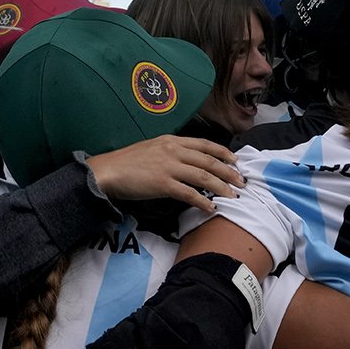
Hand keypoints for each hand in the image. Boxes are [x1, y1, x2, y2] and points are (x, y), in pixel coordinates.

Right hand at [85, 135, 244, 214]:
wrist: (107, 170)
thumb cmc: (126, 162)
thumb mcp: (152, 148)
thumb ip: (170, 152)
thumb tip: (186, 162)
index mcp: (171, 140)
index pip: (204, 144)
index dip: (223, 153)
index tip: (236, 160)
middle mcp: (173, 150)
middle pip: (209, 161)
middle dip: (228, 172)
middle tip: (242, 182)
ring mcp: (169, 166)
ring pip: (203, 177)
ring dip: (221, 187)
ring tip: (233, 196)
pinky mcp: (163, 183)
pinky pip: (189, 193)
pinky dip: (203, 201)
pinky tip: (211, 207)